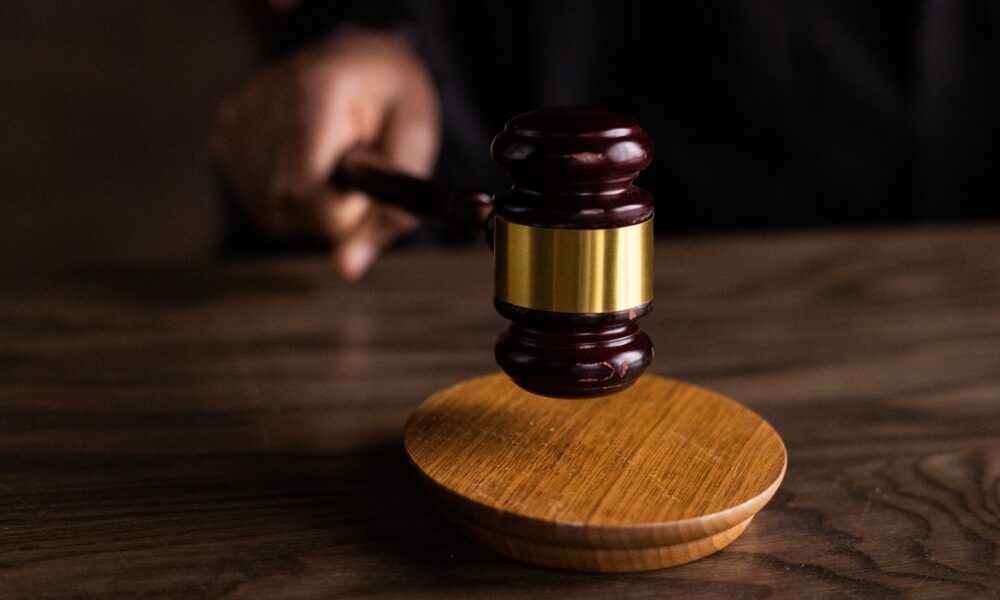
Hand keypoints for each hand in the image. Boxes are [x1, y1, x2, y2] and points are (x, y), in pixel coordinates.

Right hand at [213, 31, 439, 278]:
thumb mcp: (415, 146)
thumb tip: (346, 269)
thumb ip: (389, 211)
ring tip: (333, 168)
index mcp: (317, 91)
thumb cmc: (393, 103)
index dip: (338, 211)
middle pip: (284, 207)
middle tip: (356, 178)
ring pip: (268, 214)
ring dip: (309, 211)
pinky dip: (288, 202)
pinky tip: (308, 168)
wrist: (360, 60)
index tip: (364, 191)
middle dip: (329, 214)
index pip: (302, 188)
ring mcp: (238, 117)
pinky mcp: (225, 134)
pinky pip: (257, 203)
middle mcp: (265, 100)